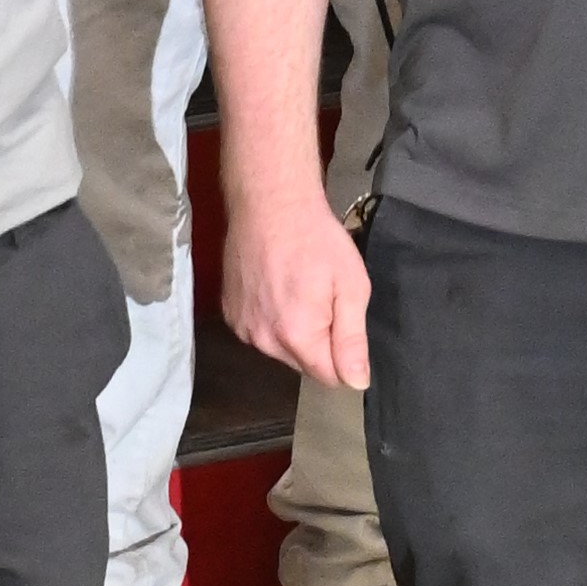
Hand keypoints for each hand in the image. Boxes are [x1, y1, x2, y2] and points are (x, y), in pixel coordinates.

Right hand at [222, 174, 370, 389]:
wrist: (269, 203)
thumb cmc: (316, 239)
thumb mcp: (352, 285)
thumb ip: (352, 339)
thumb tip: (357, 382)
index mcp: (297, 336)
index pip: (329, 377)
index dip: (344, 357)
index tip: (345, 322)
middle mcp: (263, 340)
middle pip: (303, 364)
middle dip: (319, 341)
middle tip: (324, 297)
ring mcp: (242, 327)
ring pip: (280, 349)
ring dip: (293, 331)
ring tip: (298, 288)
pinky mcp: (230, 313)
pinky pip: (260, 331)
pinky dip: (271, 318)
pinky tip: (276, 286)